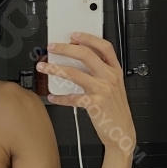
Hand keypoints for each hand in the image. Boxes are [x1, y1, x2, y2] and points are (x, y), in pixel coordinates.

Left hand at [39, 31, 136, 153]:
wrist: (122, 132)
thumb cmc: (115, 110)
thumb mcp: (114, 87)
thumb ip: (100, 73)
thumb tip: (76, 62)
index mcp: (115, 71)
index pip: (104, 46)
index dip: (88, 37)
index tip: (74, 35)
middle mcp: (109, 77)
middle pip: (85, 54)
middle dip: (65, 48)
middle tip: (52, 47)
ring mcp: (102, 90)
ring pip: (74, 73)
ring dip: (55, 68)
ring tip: (44, 67)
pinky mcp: (94, 104)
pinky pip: (72, 98)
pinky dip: (59, 98)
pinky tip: (52, 97)